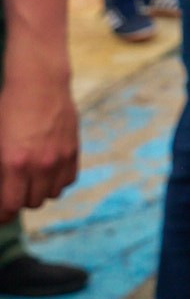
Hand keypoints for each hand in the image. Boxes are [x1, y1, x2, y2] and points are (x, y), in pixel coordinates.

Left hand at [0, 57, 78, 221]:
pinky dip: (57, 182)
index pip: (10, 205)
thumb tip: (3, 184)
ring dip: (39, 192)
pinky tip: (48, 172)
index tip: (1, 215)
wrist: (39, 83)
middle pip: (31, 203)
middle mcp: (39, 165)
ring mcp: (59, 158)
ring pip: (51, 195)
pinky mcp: (74, 151)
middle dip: (19, 201)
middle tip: (12, 192)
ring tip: (31, 181)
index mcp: (13, 163)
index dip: (3, 214)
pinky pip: (68, 181)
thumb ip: (1, 168)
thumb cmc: (9, 108)